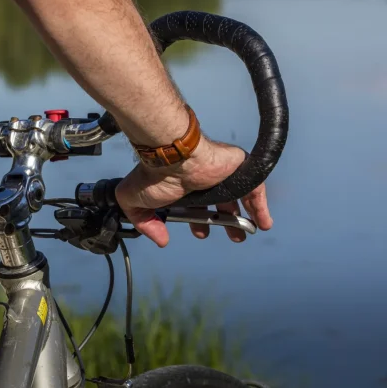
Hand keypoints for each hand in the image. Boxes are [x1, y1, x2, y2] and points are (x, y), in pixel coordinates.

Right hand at [114, 136, 272, 246]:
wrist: (173, 157)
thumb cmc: (154, 176)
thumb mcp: (134, 201)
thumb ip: (144, 223)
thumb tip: (160, 239)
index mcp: (182, 187)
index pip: (195, 206)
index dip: (199, 222)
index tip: (201, 234)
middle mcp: (203, 181)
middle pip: (219, 204)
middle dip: (224, 223)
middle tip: (231, 237)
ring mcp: (222, 175)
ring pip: (237, 198)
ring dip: (243, 218)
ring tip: (245, 233)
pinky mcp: (238, 171)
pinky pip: (255, 191)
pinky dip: (260, 208)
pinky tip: (263, 223)